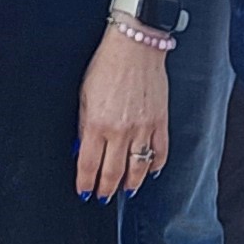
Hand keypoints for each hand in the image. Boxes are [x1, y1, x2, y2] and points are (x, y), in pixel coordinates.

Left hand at [74, 32, 169, 199]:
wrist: (135, 45)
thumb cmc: (107, 65)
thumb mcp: (84, 96)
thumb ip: (85, 126)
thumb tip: (83, 150)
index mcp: (97, 124)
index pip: (89, 165)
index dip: (85, 183)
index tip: (85, 191)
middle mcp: (121, 131)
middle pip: (113, 173)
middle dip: (106, 190)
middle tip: (102, 198)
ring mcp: (143, 128)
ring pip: (138, 169)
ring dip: (130, 184)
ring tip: (126, 190)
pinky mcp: (160, 122)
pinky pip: (160, 153)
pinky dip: (155, 166)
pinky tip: (150, 172)